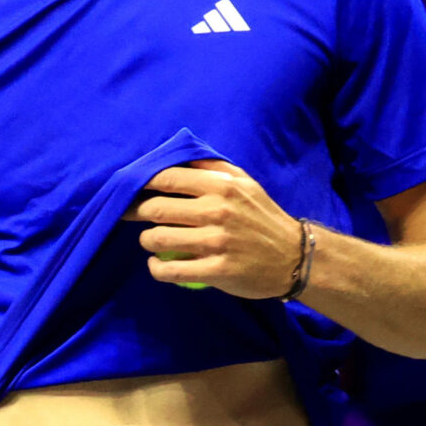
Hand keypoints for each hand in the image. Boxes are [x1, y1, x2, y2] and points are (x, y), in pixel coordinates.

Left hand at [122, 158, 299, 298]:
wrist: (295, 256)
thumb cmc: (263, 217)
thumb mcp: (244, 182)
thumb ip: (211, 167)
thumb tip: (175, 154)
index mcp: (221, 186)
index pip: (166, 178)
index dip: (141, 183)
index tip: (131, 189)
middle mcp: (217, 211)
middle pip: (155, 208)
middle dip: (136, 212)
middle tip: (131, 216)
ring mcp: (216, 242)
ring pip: (157, 239)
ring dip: (146, 241)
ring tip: (150, 241)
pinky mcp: (216, 271)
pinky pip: (169, 270)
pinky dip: (156, 268)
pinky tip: (158, 265)